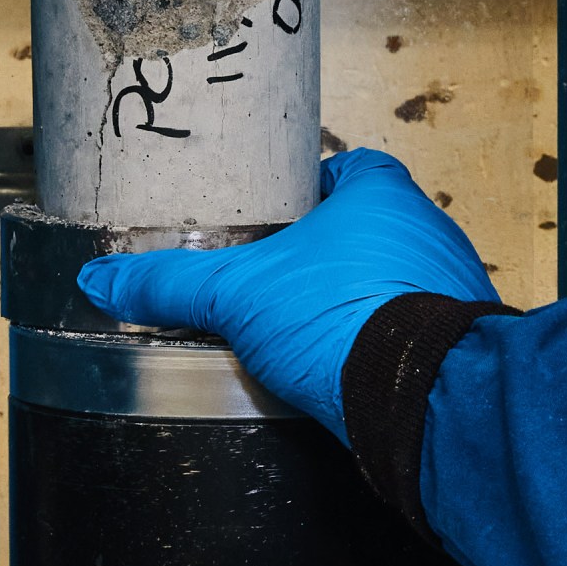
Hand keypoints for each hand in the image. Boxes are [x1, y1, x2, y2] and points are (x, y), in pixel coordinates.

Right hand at [76, 149, 498, 444]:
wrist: (418, 397)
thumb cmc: (343, 318)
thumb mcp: (236, 294)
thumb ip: (173, 283)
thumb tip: (106, 280)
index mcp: (384, 193)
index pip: (350, 168)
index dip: (314, 188)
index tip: (282, 212)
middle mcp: (430, 229)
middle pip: (374, 225)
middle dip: (332, 249)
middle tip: (285, 275)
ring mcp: (454, 283)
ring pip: (398, 276)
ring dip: (363, 295)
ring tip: (311, 323)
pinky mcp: (460, 337)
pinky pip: (419, 326)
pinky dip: (387, 338)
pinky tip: (352, 363)